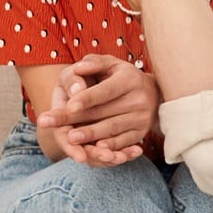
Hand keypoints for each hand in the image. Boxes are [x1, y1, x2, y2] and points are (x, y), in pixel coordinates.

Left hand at [36, 54, 159, 165]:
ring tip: (71, 139)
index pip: (105, 90)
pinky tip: (95, 150)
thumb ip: (93, 62)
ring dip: (91, 135)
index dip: (87, 98)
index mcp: (129, 79)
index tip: (70, 106)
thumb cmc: (121, 76)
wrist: (154, 94)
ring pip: (112, 128)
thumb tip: (79, 67)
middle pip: (104, 111)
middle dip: (79, 120)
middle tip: (58, 126)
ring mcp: (141, 117)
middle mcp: (138, 99)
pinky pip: (124, 141)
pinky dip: (110, 147)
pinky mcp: (141, 132)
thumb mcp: (111, 63)